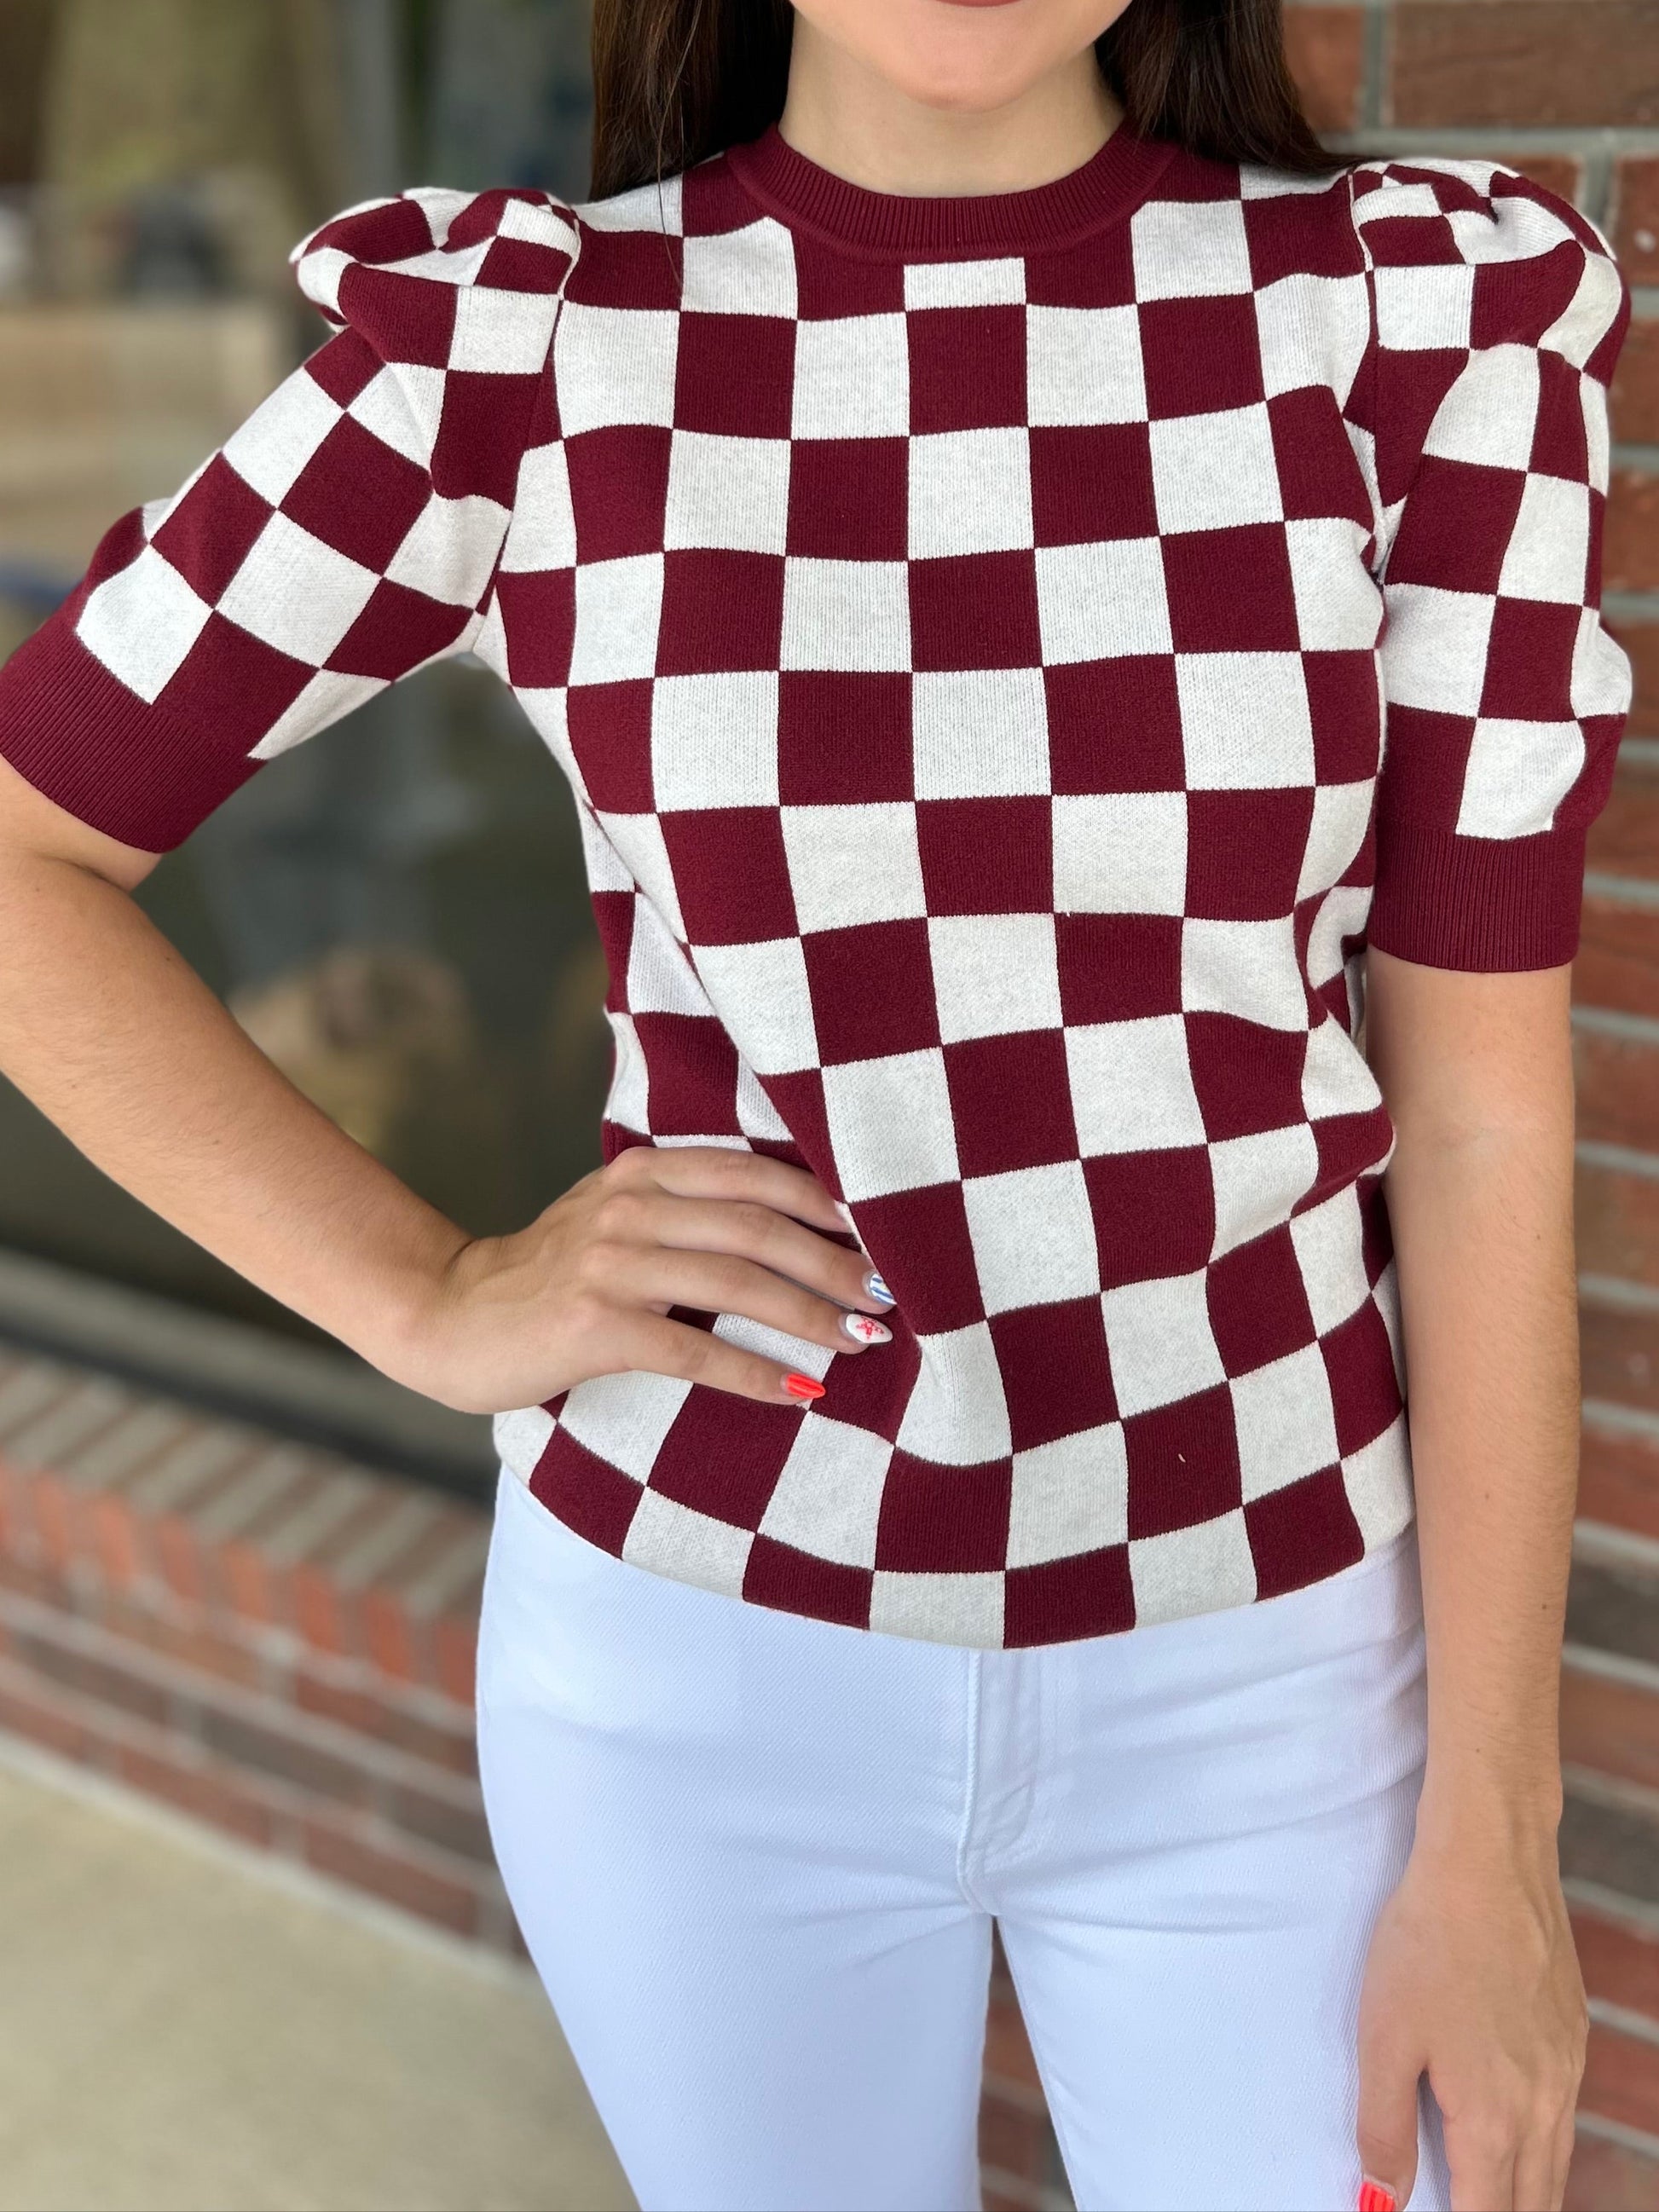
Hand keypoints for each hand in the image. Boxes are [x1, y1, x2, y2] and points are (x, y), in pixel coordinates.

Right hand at [384, 1144, 893, 1414]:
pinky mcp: (593, 1324)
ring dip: (809, 1315)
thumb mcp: (613, 1218)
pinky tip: (800, 1392)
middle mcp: (628, 1206)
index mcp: (641, 1172)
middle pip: (756, 1228)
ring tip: (862, 1341)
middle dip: (833, 1262)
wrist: (448, 1316)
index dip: (824, 1204)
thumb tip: (794, 1232)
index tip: (882, 1234)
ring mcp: (609, 1263)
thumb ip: (683, 1211)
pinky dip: (753, 1373)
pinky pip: (693, 1349)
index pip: (753, 1175)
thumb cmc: (548, 1275)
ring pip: (735, 1284)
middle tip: (888, 1297)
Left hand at [1356, 1825, 1585, 2211]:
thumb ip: (1383, 2128)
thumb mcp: (1385, 2038)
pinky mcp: (1572, 2034)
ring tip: (1485, 2193)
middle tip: (1459, 2208)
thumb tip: (1381, 2199)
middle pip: (1533, 2203)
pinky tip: (1513, 2129)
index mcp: (1495, 2120)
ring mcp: (1567, 2069)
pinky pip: (1563, 2116)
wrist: (1490, 1863)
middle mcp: (1545, 2106)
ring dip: (1524, 2191)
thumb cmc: (1427, 1943)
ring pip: (1554, 2163)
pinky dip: (1540, 2145)